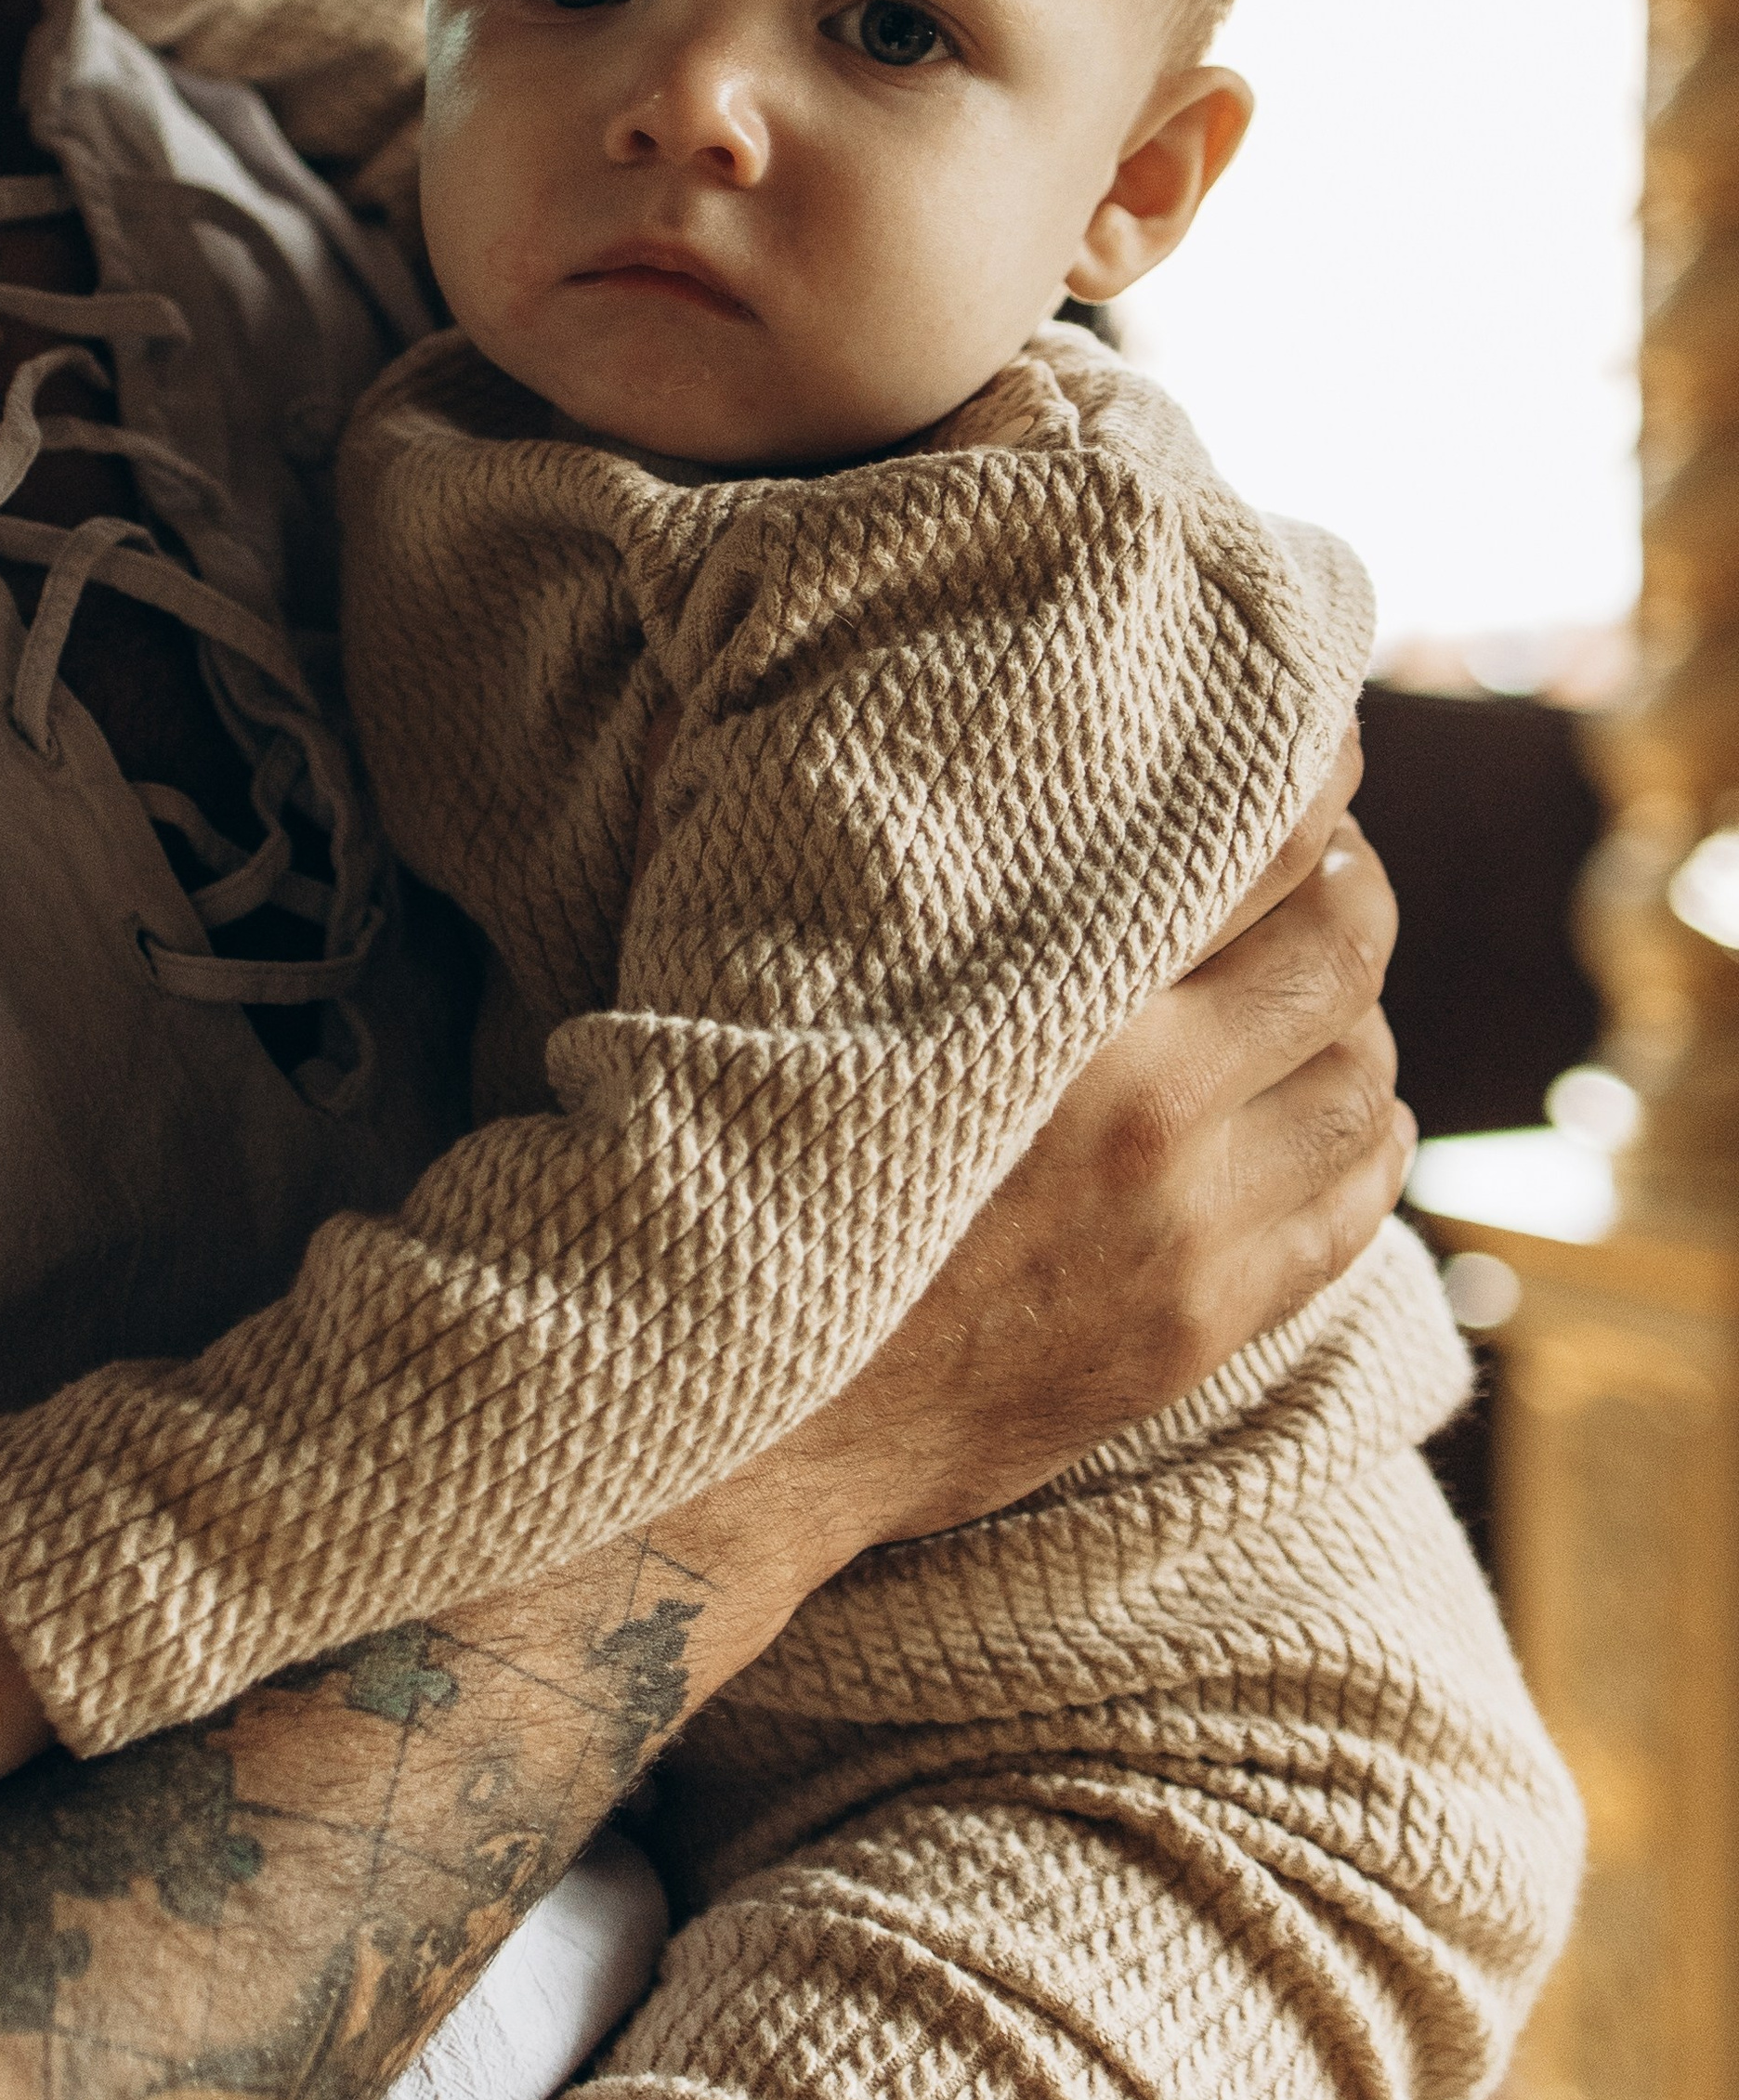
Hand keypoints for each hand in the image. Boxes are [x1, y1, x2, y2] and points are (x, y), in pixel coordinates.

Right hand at [747, 739, 1406, 1571]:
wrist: (730, 1416)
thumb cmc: (735, 1158)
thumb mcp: (774, 971)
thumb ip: (834, 836)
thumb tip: (782, 683)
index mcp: (1051, 992)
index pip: (1260, 836)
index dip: (1309, 776)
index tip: (1305, 750)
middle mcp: (1147, 1107)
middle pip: (1342, 947)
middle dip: (1350, 882)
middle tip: (1323, 857)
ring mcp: (1186, 1230)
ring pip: (1366, 1078)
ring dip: (1356, 1015)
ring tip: (1314, 986)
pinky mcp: (1196, 1331)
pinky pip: (1353, 1211)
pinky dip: (1368, 1142)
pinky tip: (1338, 1110)